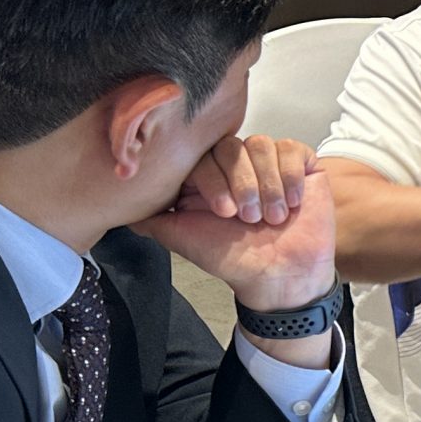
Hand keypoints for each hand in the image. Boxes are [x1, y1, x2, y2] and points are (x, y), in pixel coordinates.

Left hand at [133, 135, 332, 310]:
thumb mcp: (182, 238)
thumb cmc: (233, 259)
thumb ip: (150, 217)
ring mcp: (269, 163)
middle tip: (248, 219)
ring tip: (273, 217)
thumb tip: (119, 203)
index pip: (203, 153)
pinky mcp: (301, 166)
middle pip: (233, 146)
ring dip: (268, 184)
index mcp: (207, 176)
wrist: (280, 276)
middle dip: (242, 184)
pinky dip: (291, 176)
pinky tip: (292, 203)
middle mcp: (236, 165)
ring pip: (262, 145)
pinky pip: (293, 150)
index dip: (213, 179)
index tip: (223, 214)